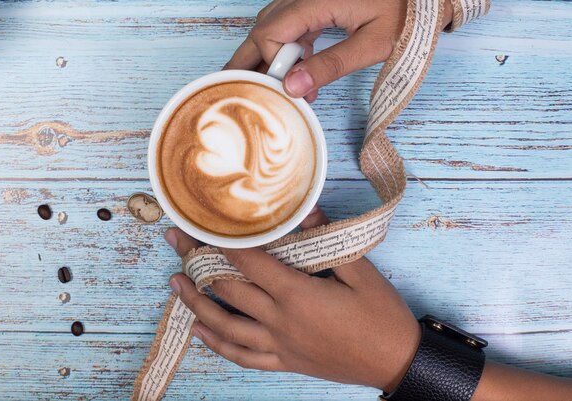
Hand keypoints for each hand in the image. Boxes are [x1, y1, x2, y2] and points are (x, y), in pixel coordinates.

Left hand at [166, 206, 419, 392]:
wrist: (397, 362)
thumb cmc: (382, 316)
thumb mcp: (361, 271)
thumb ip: (329, 239)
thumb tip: (304, 208)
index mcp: (297, 295)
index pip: (248, 262)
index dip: (220, 242)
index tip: (198, 224)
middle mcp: (280, 321)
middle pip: (227, 290)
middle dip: (196, 264)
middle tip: (175, 242)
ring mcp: (280, 345)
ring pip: (226, 327)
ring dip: (196, 304)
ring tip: (175, 285)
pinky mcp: (285, 361)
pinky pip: (243, 356)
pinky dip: (218, 344)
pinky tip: (201, 332)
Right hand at [225, 0, 452, 102]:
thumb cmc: (405, 15)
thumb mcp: (371, 45)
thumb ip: (330, 66)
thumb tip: (293, 87)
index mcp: (318, 0)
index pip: (271, 33)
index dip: (271, 65)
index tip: (285, 90)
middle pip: (264, 25)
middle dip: (250, 57)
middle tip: (234, 84)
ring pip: (273, 22)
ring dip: (269, 53)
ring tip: (269, 83)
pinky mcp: (320, 0)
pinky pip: (291, 21)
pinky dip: (288, 46)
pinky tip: (297, 67)